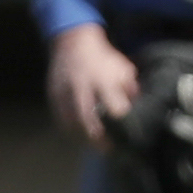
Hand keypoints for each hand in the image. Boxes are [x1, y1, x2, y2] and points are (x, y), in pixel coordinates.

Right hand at [46, 24, 139, 144]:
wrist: (72, 43)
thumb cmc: (103, 59)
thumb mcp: (123, 69)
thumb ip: (130, 89)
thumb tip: (139, 109)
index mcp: (102, 79)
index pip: (112, 105)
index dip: (119, 119)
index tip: (126, 130)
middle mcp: (81, 86)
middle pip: (88, 118)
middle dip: (99, 137)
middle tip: (109, 148)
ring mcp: (64, 92)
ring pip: (72, 122)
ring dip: (84, 137)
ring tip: (96, 145)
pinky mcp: (53, 97)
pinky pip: (61, 119)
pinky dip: (71, 130)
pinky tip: (81, 135)